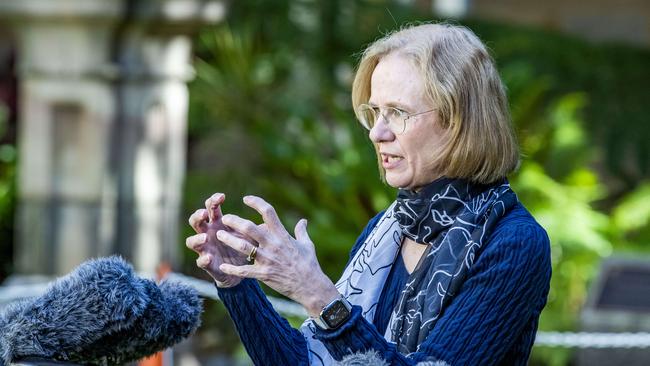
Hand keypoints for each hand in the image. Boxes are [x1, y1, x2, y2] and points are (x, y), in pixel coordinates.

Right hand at [186, 193, 251, 287]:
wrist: (241, 269)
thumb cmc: (243, 246)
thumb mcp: (249, 234)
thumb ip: (254, 226)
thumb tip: (268, 221)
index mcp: (217, 222)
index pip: (211, 207)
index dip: (213, 200)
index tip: (222, 196)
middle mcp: (207, 233)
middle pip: (195, 220)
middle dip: (198, 215)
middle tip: (205, 214)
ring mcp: (205, 248)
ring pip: (191, 241)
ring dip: (197, 238)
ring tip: (205, 237)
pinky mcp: (206, 263)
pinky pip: (200, 261)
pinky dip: (203, 259)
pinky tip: (209, 257)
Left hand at [216, 195, 339, 316]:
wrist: (311, 286)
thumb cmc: (310, 264)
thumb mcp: (308, 245)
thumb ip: (302, 231)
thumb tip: (303, 221)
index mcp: (282, 235)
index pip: (268, 213)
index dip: (256, 203)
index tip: (246, 199)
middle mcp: (273, 245)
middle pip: (250, 228)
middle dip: (235, 222)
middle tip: (225, 218)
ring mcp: (268, 260)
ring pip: (244, 247)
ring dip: (230, 240)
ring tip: (219, 235)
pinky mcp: (264, 274)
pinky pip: (245, 271)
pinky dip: (232, 269)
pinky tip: (222, 266)